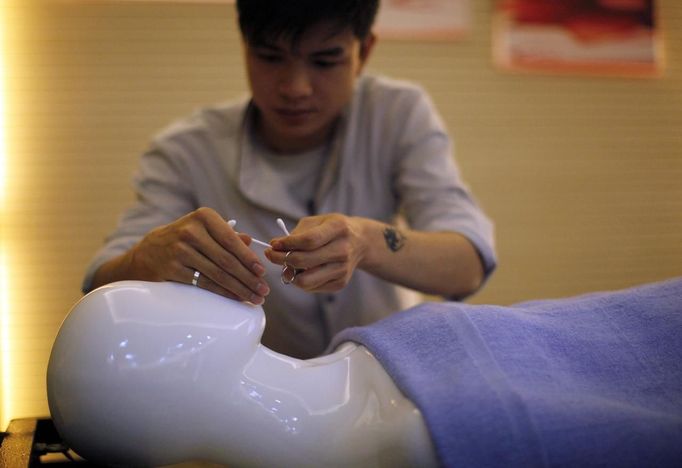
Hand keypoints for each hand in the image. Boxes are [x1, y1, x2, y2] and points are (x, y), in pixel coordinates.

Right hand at [127, 207, 269, 303]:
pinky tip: (236, 297)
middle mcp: (191, 231)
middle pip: (227, 260)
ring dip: (240, 288)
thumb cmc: (183, 240)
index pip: (231, 240)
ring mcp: (180, 250)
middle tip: (263, 290)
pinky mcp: (172, 269)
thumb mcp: (203, 230)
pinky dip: (223, 292)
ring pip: (218, 274)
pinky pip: (204, 284)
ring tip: (255, 297)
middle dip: (249, 278)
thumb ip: (227, 234)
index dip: (249, 258)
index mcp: (203, 217)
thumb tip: (250, 242)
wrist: (147, 253)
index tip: (262, 272)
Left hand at [265, 214, 366, 292]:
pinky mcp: (340, 283)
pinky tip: (301, 270)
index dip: (287, 244)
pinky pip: (311, 287)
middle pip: (304, 261)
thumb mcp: (317, 221)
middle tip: (271, 255)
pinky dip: (301, 279)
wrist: (360, 242)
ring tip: (286, 264)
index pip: (308, 241)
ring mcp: (342, 269)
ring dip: (290, 273)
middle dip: (281, 259)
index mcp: (338, 228)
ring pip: (305, 280)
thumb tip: (276, 246)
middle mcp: (343, 250)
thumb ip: (297, 233)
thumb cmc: (332, 230)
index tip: (273, 244)